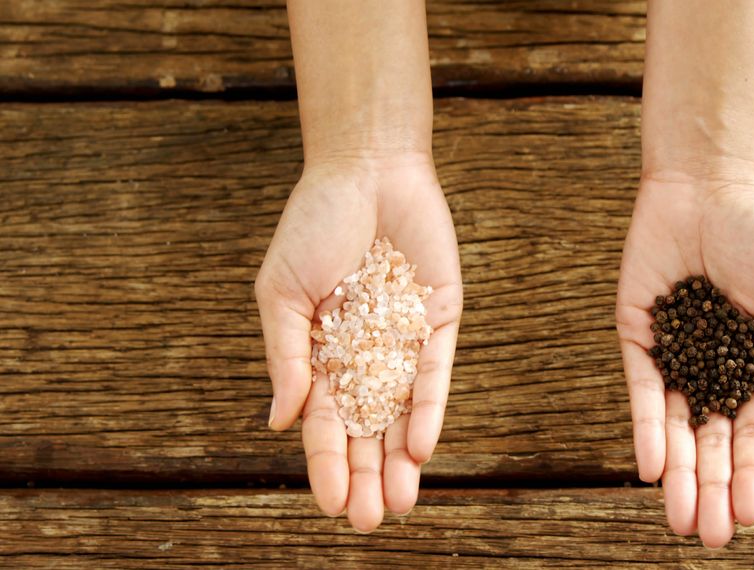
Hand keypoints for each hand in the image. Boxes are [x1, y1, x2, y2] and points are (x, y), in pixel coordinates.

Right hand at [255, 155, 462, 531]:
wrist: (365, 170)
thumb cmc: (313, 225)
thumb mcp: (281, 293)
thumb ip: (285, 356)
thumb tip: (280, 422)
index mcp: (322, 355)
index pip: (324, 422)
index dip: (327, 464)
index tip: (333, 506)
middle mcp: (365, 356)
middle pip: (367, 428)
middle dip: (368, 476)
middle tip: (371, 522)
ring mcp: (404, 340)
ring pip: (403, 412)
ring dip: (401, 459)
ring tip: (400, 504)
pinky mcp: (440, 319)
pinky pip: (435, 372)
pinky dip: (428, 408)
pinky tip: (419, 446)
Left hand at [615, 173, 753, 547]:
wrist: (712, 186)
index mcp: (753, 366)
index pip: (752, 433)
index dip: (751, 475)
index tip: (751, 515)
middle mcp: (710, 368)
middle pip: (708, 441)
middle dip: (710, 489)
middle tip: (710, 536)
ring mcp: (673, 354)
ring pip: (672, 426)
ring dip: (677, 473)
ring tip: (680, 519)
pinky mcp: (638, 335)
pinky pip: (641, 389)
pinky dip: (645, 427)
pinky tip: (651, 465)